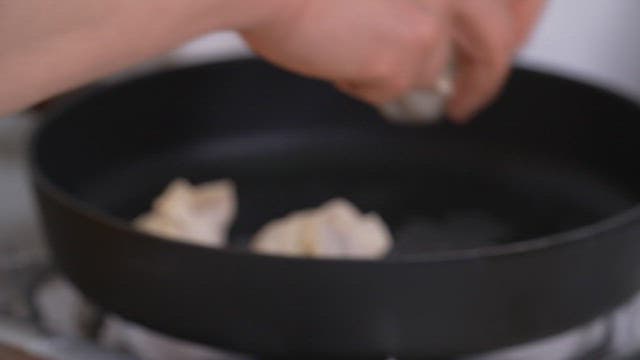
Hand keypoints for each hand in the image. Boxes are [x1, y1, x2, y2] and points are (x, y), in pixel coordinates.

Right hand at [242, 0, 545, 121]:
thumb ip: (411, 1)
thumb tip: (428, 41)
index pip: (504, 5)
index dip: (508, 28)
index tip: (497, 51)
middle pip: (494, 40)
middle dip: (485, 77)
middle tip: (466, 103)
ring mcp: (432, 15)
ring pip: (432, 69)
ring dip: (396, 73)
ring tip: (352, 58)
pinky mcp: (406, 53)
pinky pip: (394, 87)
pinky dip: (362, 83)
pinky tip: (334, 59)